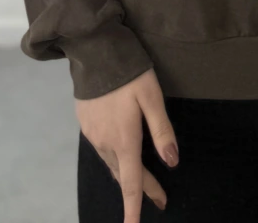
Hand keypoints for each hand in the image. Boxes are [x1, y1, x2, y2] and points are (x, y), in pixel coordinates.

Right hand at [75, 67, 178, 220]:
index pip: (131, 182)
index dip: (136, 205)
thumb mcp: (152, 97)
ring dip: (127, 174)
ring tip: (143, 179)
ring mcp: (92, 134)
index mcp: (124, 139)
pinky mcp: (85, 123)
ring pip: (111, 163)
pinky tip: (121, 153)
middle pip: (123, 174)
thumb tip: (172, 162)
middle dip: (141, 189)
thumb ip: (162, 130)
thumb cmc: (128, 72)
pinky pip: (102, 149)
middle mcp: (105, 142)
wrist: (93, 51)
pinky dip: (115, 158)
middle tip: (161, 198)